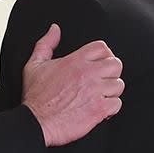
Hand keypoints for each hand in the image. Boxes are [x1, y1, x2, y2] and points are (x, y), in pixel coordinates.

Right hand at [22, 24, 123, 146]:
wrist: (35, 122)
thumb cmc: (35, 96)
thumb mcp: (35, 64)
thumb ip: (46, 43)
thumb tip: (55, 29)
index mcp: (75, 61)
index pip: (102, 48)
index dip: (104, 55)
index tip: (99, 64)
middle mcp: (88, 74)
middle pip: (116, 65)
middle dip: (110, 73)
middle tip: (101, 81)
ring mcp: (95, 92)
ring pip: (119, 85)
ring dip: (111, 92)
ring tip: (99, 96)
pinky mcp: (98, 110)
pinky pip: (117, 104)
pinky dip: (111, 108)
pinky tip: (100, 109)